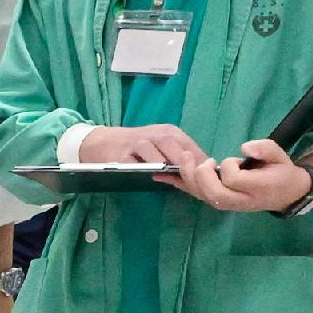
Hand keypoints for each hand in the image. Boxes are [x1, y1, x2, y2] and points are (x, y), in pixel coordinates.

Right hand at [86, 122, 211, 176]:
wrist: (102, 142)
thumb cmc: (137, 147)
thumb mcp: (160, 146)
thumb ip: (180, 157)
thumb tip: (206, 173)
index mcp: (169, 132)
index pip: (190, 146)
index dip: (201, 163)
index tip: (211, 178)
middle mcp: (155, 134)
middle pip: (174, 146)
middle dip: (187, 163)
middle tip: (198, 180)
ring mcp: (137, 144)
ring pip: (155, 152)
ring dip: (166, 165)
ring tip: (177, 178)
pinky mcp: (121, 156)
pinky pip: (134, 163)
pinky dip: (144, 170)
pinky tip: (151, 177)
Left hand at [182, 138, 312, 215]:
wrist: (285, 195)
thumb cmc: (280, 172)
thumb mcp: (280, 156)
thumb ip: (265, 148)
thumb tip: (244, 147)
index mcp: (257, 188)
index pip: (234, 180)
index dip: (229, 166)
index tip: (237, 159)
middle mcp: (240, 200)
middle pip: (214, 194)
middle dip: (203, 175)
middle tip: (207, 160)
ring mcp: (228, 204)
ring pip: (203, 197)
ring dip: (189, 178)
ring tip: (186, 158)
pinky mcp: (219, 203)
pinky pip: (198, 196)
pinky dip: (182, 184)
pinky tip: (169, 173)